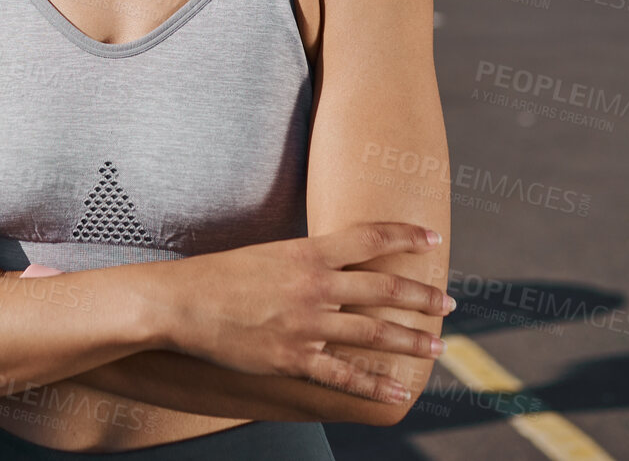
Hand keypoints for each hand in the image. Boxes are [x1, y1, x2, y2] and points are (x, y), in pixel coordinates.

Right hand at [158, 222, 452, 403]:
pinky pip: (344, 376)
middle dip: (422, 297)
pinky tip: (398, 391)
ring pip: (374, 333)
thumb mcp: (267, 253)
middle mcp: (314, 286)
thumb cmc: (218, 275)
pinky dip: (375, 386)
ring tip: (437, 345)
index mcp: (307, 253)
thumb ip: (304, 259)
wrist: (179, 303)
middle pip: (384, 289)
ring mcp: (306, 324)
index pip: (370, 238)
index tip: (433, 240)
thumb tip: (335, 259)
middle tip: (449, 303)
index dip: (406, 236)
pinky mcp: (293, 358)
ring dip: (411, 340)